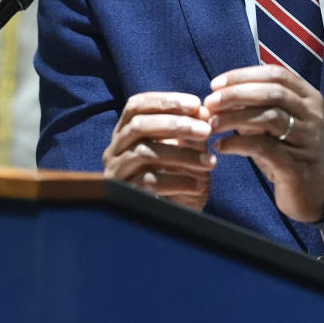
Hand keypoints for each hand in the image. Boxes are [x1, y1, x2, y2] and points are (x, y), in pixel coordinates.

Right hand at [103, 92, 215, 210]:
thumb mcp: (185, 151)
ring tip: (209, 161)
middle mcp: (114, 150)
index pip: (136, 105)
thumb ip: (191, 131)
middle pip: (138, 126)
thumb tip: (202, 111)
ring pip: (144, 153)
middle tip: (206, 130)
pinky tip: (199, 185)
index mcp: (125, 133)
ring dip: (181, 154)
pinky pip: (149, 182)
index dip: (165, 101)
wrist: (169, 221)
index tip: (195, 103)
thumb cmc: (177, 180)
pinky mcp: (124, 195)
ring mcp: (116, 172)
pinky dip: (177, 181)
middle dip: (175, 124)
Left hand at [203, 65, 323, 223]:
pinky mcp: (296, 166)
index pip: (275, 74)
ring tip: (212, 124)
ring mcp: (307, 141)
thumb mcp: (278, 124)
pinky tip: (221, 147)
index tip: (215, 85)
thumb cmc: (291, 151)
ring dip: (234, 118)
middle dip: (236, 94)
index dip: (243, 76)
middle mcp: (312, 116)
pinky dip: (237, 144)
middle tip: (210, 102)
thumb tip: (221, 94)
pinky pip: (264, 148)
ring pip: (269, 117)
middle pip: (272, 92)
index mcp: (309, 98)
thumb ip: (258, 106)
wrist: (319, 191)